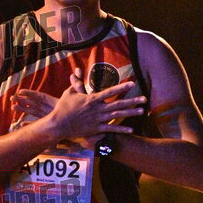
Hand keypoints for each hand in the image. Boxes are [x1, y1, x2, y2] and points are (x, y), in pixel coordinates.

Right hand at [13, 68, 143, 145]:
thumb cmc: (62, 108)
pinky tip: (131, 129)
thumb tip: (76, 73)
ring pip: (118, 116)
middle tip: (145, 99)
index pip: (110, 91)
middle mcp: (97, 109)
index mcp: (92, 99)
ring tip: (142, 111)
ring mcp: (98, 120)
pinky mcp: (96, 129)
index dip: (122, 87)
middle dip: (133, 101)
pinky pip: (111, 129)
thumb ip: (76, 84)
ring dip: (131, 113)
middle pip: (119, 104)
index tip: (132, 84)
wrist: (58, 125)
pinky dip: (121, 129)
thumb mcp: (68, 93)